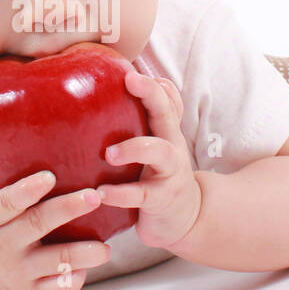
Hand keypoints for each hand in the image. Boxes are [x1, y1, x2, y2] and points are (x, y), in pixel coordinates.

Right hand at [0, 149, 112, 289]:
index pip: (6, 203)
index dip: (27, 191)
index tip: (49, 176)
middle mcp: (2, 246)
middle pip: (37, 226)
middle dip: (68, 210)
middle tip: (95, 196)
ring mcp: (19, 272)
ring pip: (55, 262)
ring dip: (82, 255)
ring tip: (105, 247)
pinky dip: (74, 280)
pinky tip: (90, 266)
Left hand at [96, 69, 202, 250]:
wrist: (188, 218)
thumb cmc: (160, 175)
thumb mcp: (156, 145)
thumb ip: (138, 123)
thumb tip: (100, 90)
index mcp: (165, 131)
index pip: (167, 99)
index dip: (153, 83)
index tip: (130, 71)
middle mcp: (171, 146)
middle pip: (168, 114)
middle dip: (152, 95)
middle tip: (130, 82)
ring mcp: (169, 173)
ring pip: (160, 153)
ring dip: (134, 148)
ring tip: (109, 154)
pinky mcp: (161, 200)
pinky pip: (142, 195)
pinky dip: (120, 194)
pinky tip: (101, 193)